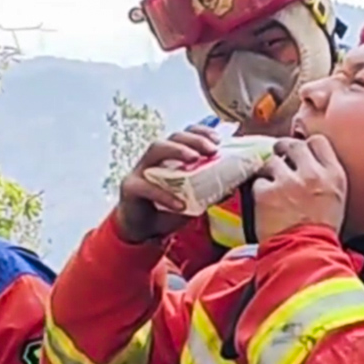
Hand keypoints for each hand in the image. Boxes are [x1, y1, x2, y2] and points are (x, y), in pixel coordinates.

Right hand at [115, 124, 219, 243]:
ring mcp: (140, 170)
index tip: (218, 140)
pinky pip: (147, 187)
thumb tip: (232, 186)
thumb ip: (208, 192)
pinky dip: (165, 195)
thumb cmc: (167, 210)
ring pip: (156, 149)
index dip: (201, 132)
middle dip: (194, 139)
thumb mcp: (192, 201)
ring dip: (177, 150)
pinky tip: (180, 204)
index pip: (186, 134)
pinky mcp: (130, 187)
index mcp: (171, 157)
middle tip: (212, 150)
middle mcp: (155, 158)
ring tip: (195, 159)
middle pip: (173, 137)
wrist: (142, 231)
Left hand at [252, 135, 346, 241]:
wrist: (304, 255)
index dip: (306, 146)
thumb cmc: (320, 233)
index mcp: (333, 175)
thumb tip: (309, 162)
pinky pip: (258, 181)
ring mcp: (287, 182)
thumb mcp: (336, 200)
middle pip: (292, 145)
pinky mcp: (266, 192)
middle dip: (283, 151)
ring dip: (270, 172)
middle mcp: (311, 174)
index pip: (318, 142)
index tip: (299, 154)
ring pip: (272, 161)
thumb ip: (325, 177)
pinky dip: (259, 190)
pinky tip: (265, 204)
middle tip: (280, 161)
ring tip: (273, 188)